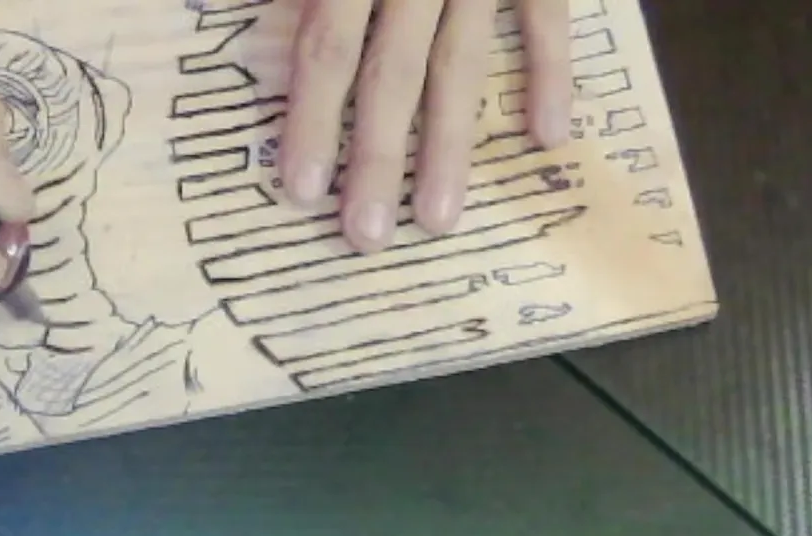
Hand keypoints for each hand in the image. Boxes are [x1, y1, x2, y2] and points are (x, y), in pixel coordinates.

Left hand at [281, 0, 571, 250]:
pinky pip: (549, 16)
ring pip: (463, 64)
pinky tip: (546, 138)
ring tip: (440, 219)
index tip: (303, 191)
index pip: (327, 48)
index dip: (313, 119)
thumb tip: (263, 51)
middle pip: (393, 74)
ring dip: (451, 146)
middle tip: (367, 237)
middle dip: (379, 161)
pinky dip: (548, 74)